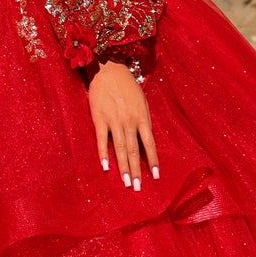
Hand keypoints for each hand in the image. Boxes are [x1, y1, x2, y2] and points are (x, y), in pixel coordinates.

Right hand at [87, 61, 158, 190]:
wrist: (109, 69)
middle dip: (136, 171)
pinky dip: (104, 154)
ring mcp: (114, 121)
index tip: (156, 176)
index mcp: (142, 117)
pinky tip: (106, 167)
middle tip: (137, 187)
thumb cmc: (127, 85)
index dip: (153, 160)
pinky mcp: (99, 119)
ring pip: (120, 149)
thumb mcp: (141, 101)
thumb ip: (143, 120)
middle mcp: (129, 122)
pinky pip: (102, 140)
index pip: (150, 144)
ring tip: (126, 183)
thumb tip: (145, 139)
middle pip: (134, 151)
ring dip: (123, 167)